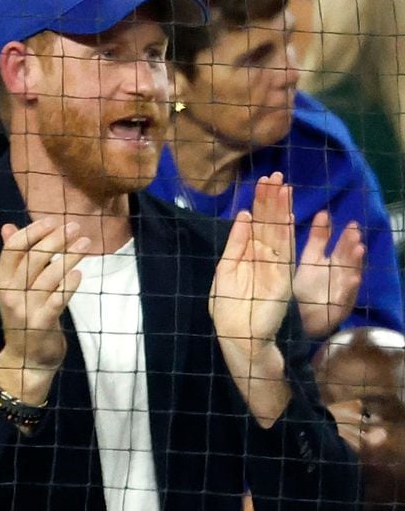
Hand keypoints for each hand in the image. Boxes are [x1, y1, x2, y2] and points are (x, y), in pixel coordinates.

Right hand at [0, 216, 88, 399]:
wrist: (26, 360)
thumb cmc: (24, 317)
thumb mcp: (14, 287)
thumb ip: (14, 258)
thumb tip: (8, 226)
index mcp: (2, 281)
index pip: (13, 247)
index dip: (33, 231)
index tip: (53, 220)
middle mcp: (11, 293)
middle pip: (33, 257)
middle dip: (56, 238)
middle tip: (75, 227)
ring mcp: (25, 309)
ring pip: (49, 275)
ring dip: (69, 256)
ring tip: (85, 244)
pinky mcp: (41, 323)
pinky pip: (58, 299)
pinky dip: (69, 284)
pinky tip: (79, 273)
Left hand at [210, 173, 294, 358]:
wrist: (237, 336)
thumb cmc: (228, 309)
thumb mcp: (226, 271)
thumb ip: (235, 244)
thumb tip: (245, 216)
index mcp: (251, 255)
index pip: (259, 224)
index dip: (262, 203)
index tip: (263, 181)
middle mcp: (266, 258)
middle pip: (270, 223)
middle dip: (272, 200)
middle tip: (275, 175)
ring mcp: (276, 267)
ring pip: (279, 232)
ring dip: (280, 209)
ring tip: (282, 186)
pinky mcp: (281, 278)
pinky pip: (284, 251)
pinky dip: (285, 232)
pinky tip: (286, 214)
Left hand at [293, 211, 363, 338]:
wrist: (301, 320)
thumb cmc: (305, 289)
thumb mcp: (309, 261)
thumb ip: (317, 239)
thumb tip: (323, 213)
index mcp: (330, 263)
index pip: (337, 246)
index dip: (340, 235)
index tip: (343, 221)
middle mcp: (339, 274)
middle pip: (346, 257)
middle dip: (350, 244)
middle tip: (354, 232)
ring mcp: (342, 290)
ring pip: (350, 273)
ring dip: (355, 262)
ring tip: (359, 249)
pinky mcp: (340, 306)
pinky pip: (346, 296)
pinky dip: (350, 287)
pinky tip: (353, 279)